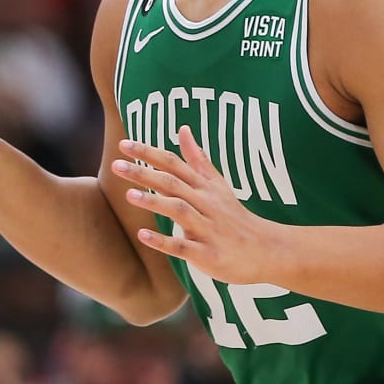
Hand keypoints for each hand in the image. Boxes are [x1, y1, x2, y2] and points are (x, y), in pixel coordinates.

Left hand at [113, 127, 272, 283]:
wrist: (267, 250)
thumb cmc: (235, 217)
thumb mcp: (218, 185)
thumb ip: (198, 159)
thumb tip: (183, 129)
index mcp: (204, 187)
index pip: (174, 164)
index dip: (149, 153)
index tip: (124, 145)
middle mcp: (205, 204)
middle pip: (173, 183)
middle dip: (144, 173)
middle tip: (116, 165)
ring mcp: (208, 229)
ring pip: (179, 211)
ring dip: (154, 202)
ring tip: (129, 195)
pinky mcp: (208, 254)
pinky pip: (183, 247)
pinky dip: (163, 241)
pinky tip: (143, 235)